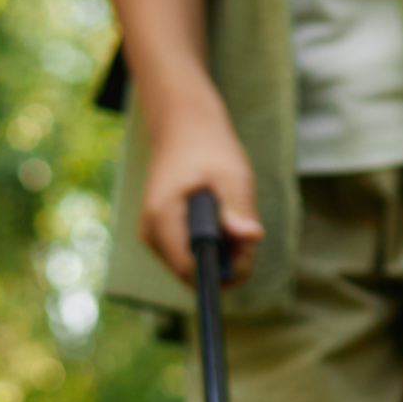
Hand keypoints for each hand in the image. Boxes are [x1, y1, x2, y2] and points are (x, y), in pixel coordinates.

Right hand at [137, 86, 263, 285]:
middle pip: (191, 274)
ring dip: (220, 256)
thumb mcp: (232, 173)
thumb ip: (239, 207)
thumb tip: (252, 237)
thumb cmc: (208, 147)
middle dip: (225, 263)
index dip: (223, 270)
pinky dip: (211, 249)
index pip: (189, 270)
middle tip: (247, 232)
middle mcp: (150, 233)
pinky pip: (188, 257)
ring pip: (191, 269)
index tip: (248, 248)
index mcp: (162, 217)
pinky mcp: (159, 236)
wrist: (182, 127)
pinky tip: (224, 224)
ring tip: (236, 222)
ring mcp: (152, 236)